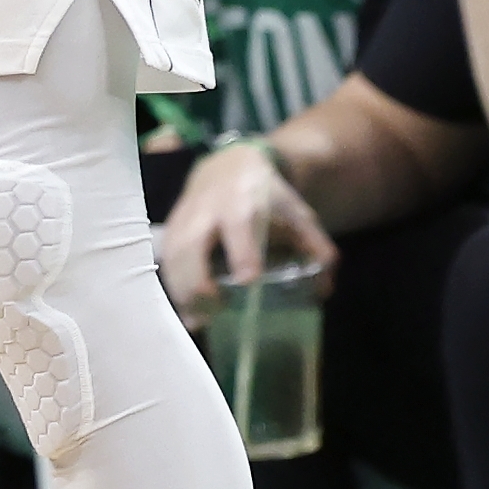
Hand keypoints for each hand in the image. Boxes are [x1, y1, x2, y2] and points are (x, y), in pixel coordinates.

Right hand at [161, 143, 335, 321]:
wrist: (226, 167)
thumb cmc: (266, 197)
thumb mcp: (296, 213)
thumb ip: (314, 246)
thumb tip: (322, 289)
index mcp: (242, 202)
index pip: (239, 226)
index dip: (242, 252)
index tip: (248, 280)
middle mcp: (206, 210)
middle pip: (191, 244)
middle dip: (198, 279)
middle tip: (215, 307)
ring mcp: (184, 220)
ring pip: (173, 256)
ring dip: (183, 291)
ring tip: (200, 320)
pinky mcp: (171, 231)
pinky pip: (166, 262)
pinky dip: (175, 289)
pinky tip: (188, 312)